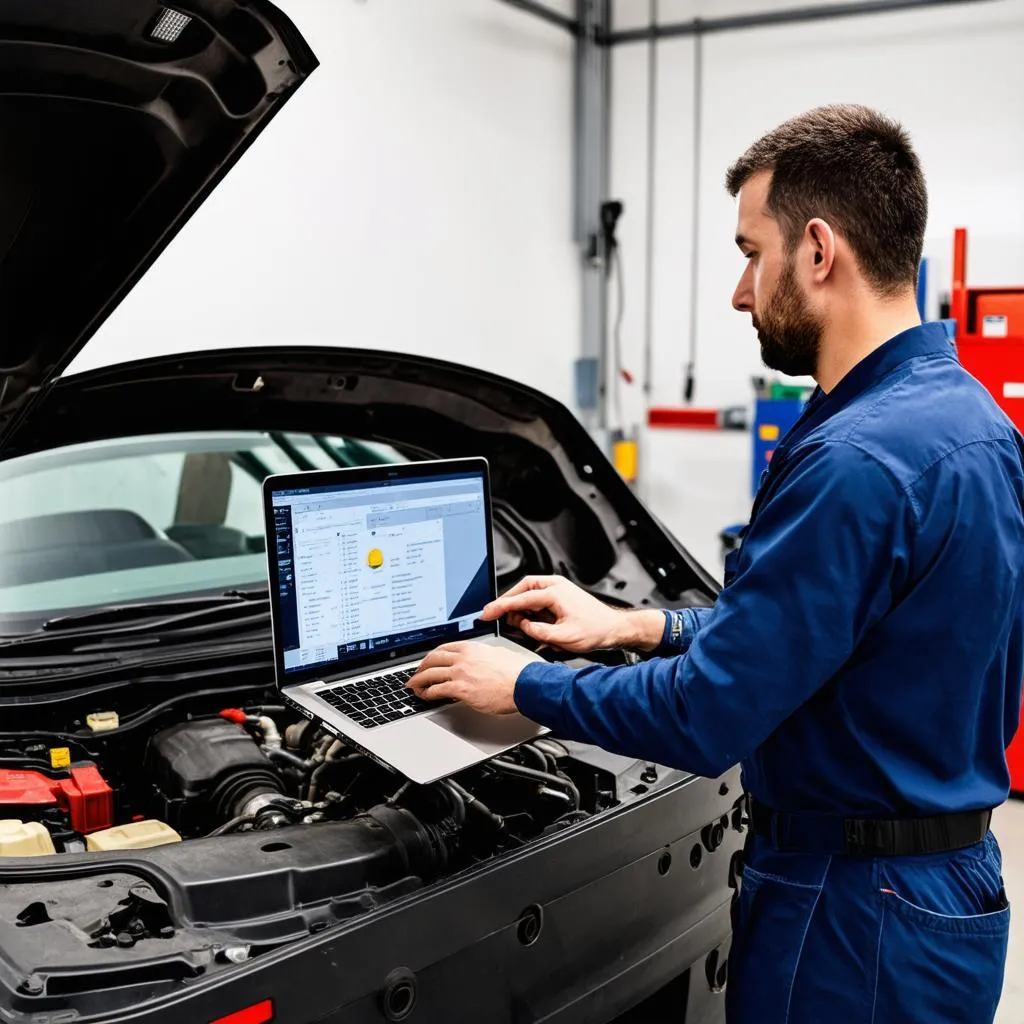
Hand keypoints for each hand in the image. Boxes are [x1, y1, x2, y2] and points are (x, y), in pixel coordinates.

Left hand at [407, 641, 533, 714]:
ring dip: (419, 680)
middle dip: (421, 667)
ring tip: (414, 686)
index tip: (428, 661)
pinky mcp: (461, 689)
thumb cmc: (517, 672)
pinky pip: (437, 690)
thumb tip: (481, 662)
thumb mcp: (498, 655)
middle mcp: (463, 657)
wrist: (524, 683)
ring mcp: (460, 672)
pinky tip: (425, 696)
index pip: (444, 648)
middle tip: (416, 674)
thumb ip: (484, 657)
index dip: (432, 656)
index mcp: (472, 648)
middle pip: (433, 659)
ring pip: (430, 674)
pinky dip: (427, 693)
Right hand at [481, 575, 664, 653]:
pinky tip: (527, 622)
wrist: (614, 629)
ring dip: (519, 606)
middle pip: (521, 589)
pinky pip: (537, 598)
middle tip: (495, 616)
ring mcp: (558, 589)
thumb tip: (521, 626)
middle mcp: (555, 585)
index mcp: (554, 592)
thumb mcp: (563, 637)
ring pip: (528, 592)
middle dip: (507, 602)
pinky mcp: (560, 596)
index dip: (500, 606)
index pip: (520, 598)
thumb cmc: (595, 630)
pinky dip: (529, 608)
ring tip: (514, 624)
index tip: (486, 613)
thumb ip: (537, 631)